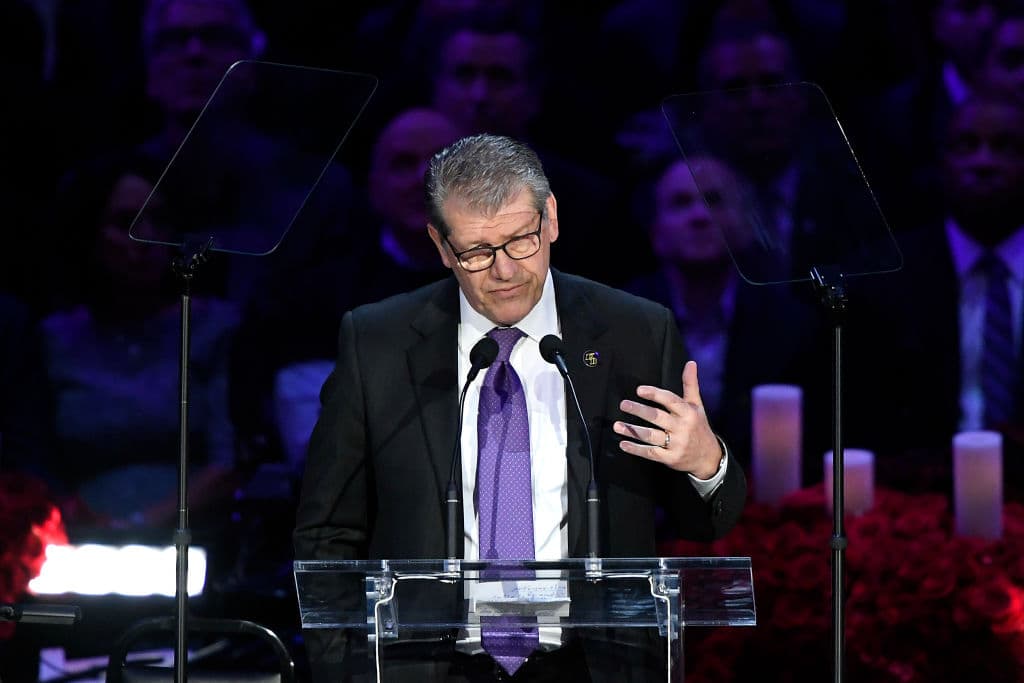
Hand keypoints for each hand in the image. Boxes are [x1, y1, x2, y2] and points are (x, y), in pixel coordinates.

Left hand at [613, 360, 722, 478]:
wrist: (708, 457)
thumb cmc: (699, 427)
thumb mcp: (697, 405)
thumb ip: (691, 384)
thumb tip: (691, 363)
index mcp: (688, 413)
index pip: (670, 401)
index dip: (655, 394)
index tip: (639, 390)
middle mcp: (682, 428)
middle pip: (657, 417)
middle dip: (639, 410)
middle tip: (623, 404)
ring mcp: (676, 444)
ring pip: (651, 436)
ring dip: (632, 430)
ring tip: (617, 425)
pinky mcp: (670, 458)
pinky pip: (650, 453)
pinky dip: (636, 449)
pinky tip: (623, 444)